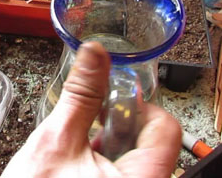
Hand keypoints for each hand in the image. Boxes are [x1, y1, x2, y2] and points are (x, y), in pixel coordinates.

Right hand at [2, 42, 181, 177]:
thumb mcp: (57, 142)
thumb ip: (82, 95)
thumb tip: (95, 56)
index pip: (165, 127)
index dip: (135, 107)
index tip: (109, 105)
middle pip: (152, 144)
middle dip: (116, 131)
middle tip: (87, 134)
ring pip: (136, 161)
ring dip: (108, 151)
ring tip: (77, 160)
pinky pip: (124, 176)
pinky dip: (104, 168)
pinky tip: (78, 174)